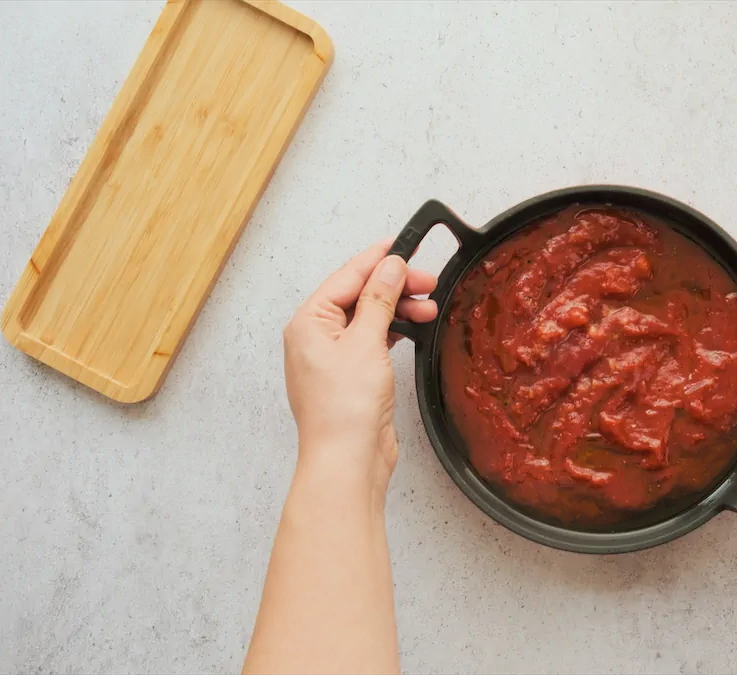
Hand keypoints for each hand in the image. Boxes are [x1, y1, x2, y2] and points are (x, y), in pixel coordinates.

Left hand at [283, 240, 437, 498]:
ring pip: (369, 318)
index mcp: (308, 323)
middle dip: (393, 286)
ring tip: (428, 307)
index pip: (346, 277)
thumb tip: (389, 266)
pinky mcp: (351, 376)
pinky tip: (413, 327)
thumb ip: (379, 300)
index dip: (377, 260)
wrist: (347, 459)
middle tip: (427, 281)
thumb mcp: (366, 342)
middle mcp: (316, 337)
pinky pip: (373, 341)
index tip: (404, 247)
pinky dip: (394, 331)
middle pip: (358, 296)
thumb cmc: (344, 409)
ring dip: (398, 309)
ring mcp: (333, 358)